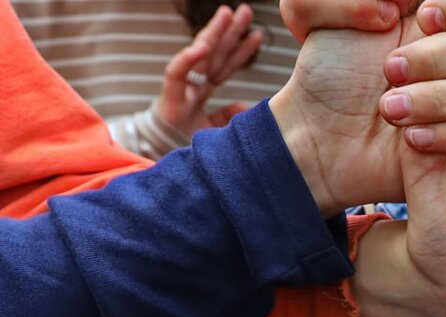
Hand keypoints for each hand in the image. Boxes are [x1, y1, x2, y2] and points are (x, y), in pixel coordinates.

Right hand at [155, 5, 261, 136]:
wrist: (162, 149)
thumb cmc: (185, 136)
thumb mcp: (215, 127)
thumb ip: (228, 116)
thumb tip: (246, 109)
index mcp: (207, 86)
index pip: (228, 64)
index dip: (242, 50)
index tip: (258, 34)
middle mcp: (196, 80)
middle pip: (217, 51)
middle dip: (231, 30)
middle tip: (246, 10)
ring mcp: (183, 84)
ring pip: (200, 54)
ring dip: (213, 33)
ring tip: (226, 13)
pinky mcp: (170, 92)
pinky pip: (178, 72)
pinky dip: (188, 59)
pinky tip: (200, 47)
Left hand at [268, 0, 445, 214]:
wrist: (320, 134)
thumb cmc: (327, 70)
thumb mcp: (316, 13)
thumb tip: (408, 5)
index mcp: (443, 17)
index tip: (425, 17)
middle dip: (440, 59)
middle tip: (389, 70)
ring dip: (440, 101)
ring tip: (389, 110)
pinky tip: (411, 140)